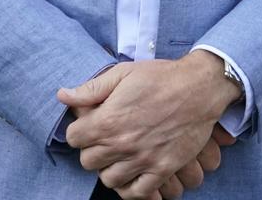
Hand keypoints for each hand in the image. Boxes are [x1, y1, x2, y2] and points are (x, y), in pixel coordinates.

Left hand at [57, 52, 241, 198]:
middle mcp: (122, 144)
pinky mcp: (162, 170)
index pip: (74, 138)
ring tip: (118, 154)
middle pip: (88, 162)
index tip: (89, 124)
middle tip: (104, 138)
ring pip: (108, 180)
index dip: (79, 130)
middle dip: (92, 148)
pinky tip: (132, 171)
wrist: (198, 88)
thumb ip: (91, 88)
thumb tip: (62, 95)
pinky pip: (136, 193)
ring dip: (109, 168)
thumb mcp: (123, 73)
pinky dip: (130, 186)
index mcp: (109, 120)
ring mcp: (143, 160)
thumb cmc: (160, 77)